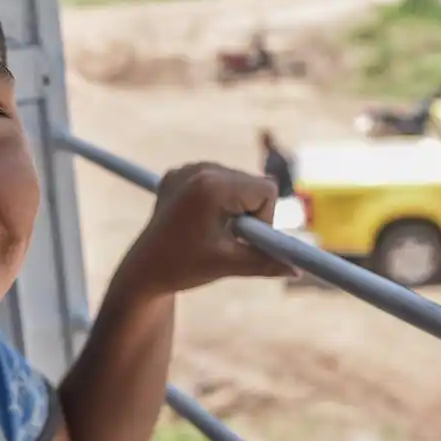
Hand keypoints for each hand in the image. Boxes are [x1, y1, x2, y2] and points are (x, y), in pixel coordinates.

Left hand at [118, 162, 296, 296]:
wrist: (143, 270)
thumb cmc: (184, 268)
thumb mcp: (230, 264)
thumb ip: (266, 262)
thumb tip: (297, 270)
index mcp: (211, 187)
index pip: (265, 189)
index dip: (263, 219)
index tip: (243, 240)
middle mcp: (199, 169)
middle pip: (252, 183)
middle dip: (250, 212)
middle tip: (228, 239)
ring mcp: (186, 170)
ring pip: (237, 181)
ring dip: (235, 206)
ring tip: (212, 231)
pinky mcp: (178, 174)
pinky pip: (217, 180)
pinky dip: (218, 200)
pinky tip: (199, 220)